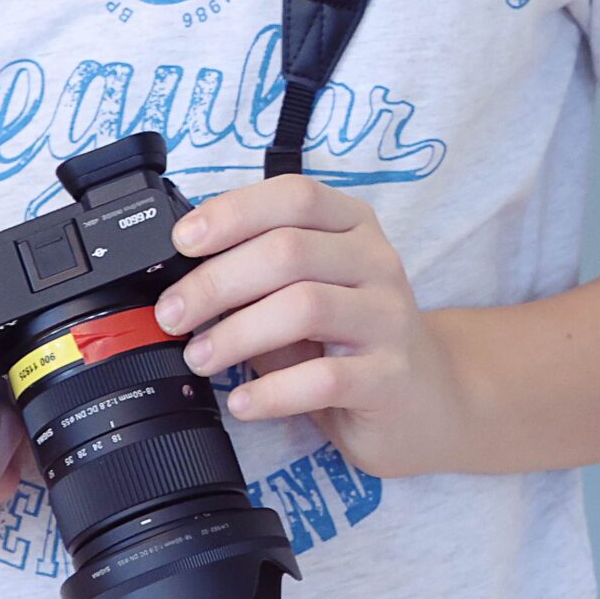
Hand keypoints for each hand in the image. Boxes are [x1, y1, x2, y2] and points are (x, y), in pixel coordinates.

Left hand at [152, 173, 464, 480]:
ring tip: (199, 357)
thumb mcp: (305, 289)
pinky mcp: (391, 378)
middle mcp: (376, 261)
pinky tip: (242, 403)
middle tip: (172, 314)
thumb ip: (257, 274)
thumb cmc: (347, 339)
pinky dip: (272, 391)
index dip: (233, 212)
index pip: (294, 196)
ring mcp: (389, 318)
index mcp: (352, 225)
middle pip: (288, 251)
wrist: (426, 400)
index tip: (182, 242)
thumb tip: (180, 275)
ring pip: (305, 307)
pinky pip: (325, 379)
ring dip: (237, 333)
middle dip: (216, 281)